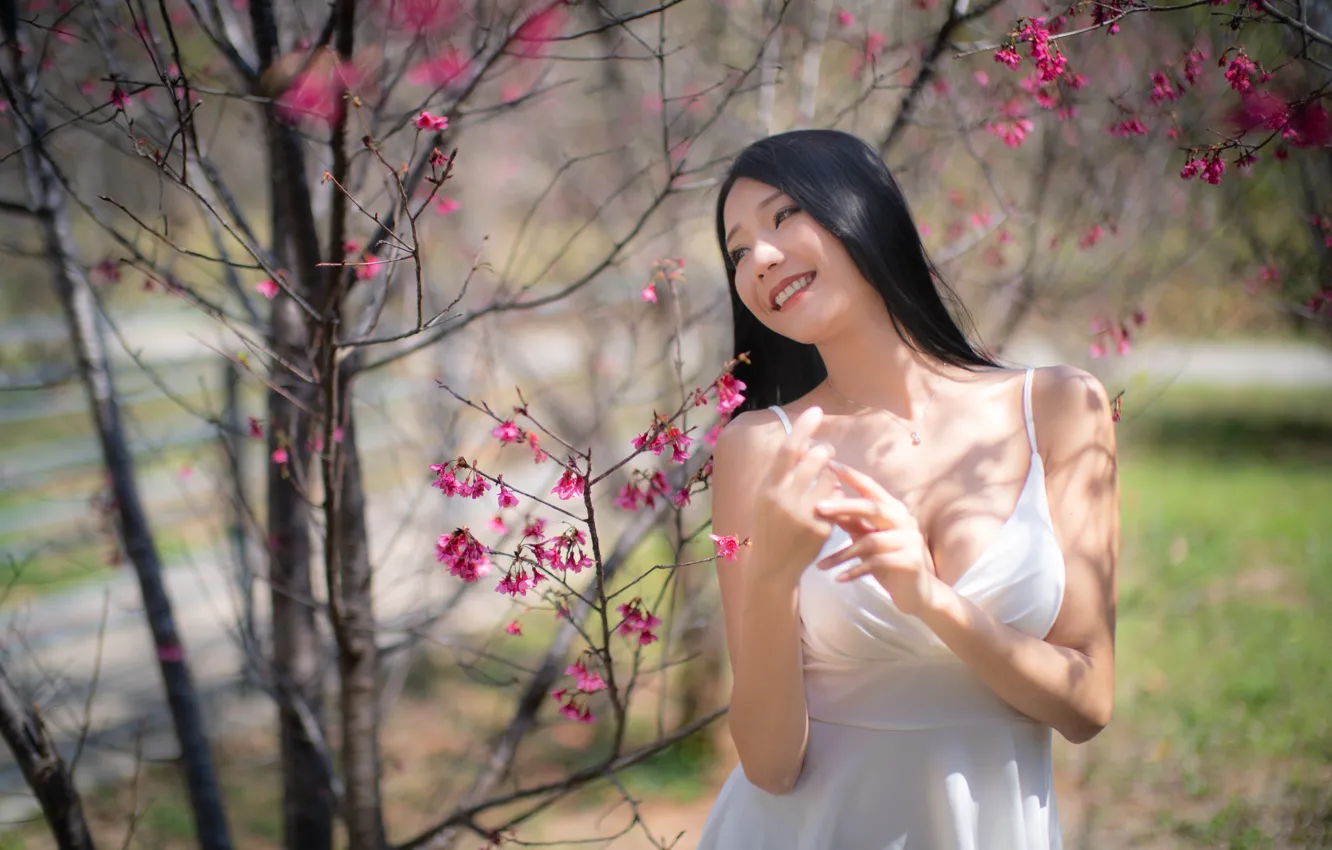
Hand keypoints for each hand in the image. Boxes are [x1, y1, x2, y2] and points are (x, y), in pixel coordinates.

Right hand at [751, 406, 840, 586]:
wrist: (773, 568)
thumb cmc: (770, 527)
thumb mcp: (766, 499)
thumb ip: (781, 475)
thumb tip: (804, 443)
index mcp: (767, 489)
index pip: (787, 450)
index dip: (803, 428)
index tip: (816, 410)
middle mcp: (784, 500)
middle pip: (815, 459)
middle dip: (825, 451)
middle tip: (826, 451)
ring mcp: (805, 515)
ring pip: (831, 479)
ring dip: (831, 476)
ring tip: (823, 485)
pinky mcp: (822, 529)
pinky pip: (839, 501)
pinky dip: (836, 499)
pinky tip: (828, 508)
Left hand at [812, 460, 945, 617]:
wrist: (918, 593)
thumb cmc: (888, 563)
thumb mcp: (867, 540)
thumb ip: (852, 524)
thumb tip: (825, 505)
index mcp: (893, 509)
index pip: (870, 487)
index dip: (850, 475)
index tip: (829, 464)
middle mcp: (904, 519)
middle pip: (871, 507)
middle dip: (843, 506)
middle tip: (818, 508)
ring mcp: (910, 539)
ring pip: (869, 541)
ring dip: (841, 555)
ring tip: (821, 565)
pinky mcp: (910, 561)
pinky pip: (876, 563)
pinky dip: (854, 571)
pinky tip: (838, 578)